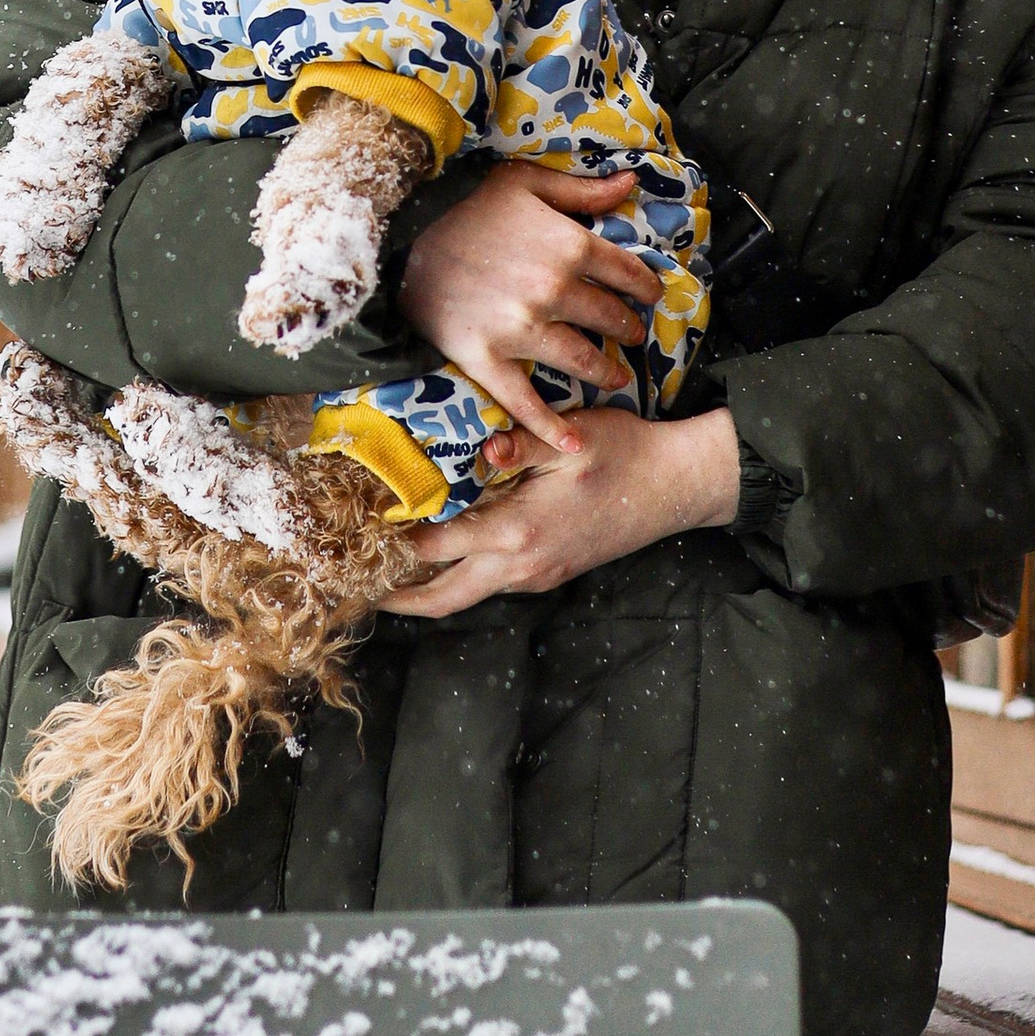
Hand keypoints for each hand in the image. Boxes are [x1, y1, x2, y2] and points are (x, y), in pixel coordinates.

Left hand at [378, 407, 739, 620]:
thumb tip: (481, 447)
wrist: (676, 487)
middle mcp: (521, 565)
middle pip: (443, 598)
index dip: (393, 541)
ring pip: (466, 596)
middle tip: (358, 587)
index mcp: (518, 532)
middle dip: (398, 597)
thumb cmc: (624, 455)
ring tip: (389, 569)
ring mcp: (536, 575)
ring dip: (426, 589)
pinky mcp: (548, 573)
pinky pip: (490, 584)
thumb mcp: (570, 437)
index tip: (358, 534)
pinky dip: (457, 577)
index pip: (436, 546)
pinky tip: (443, 553)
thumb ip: (520, 441)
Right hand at [399, 161, 666, 449]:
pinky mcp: (487, 358)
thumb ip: (582, 189)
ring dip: (605, 372)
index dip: (645, 287)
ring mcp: (521, 329)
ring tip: (615, 377)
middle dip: (627, 329)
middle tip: (631, 336)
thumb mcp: (526, 182)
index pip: (628, 273)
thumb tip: (631, 182)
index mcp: (570, 244)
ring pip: (581, 360)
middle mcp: (553, 290)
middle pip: (609, 318)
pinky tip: (574, 444)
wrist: (401, 235)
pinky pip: (525, 401)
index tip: (649, 296)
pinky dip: (551, 427)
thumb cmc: (466, 203)